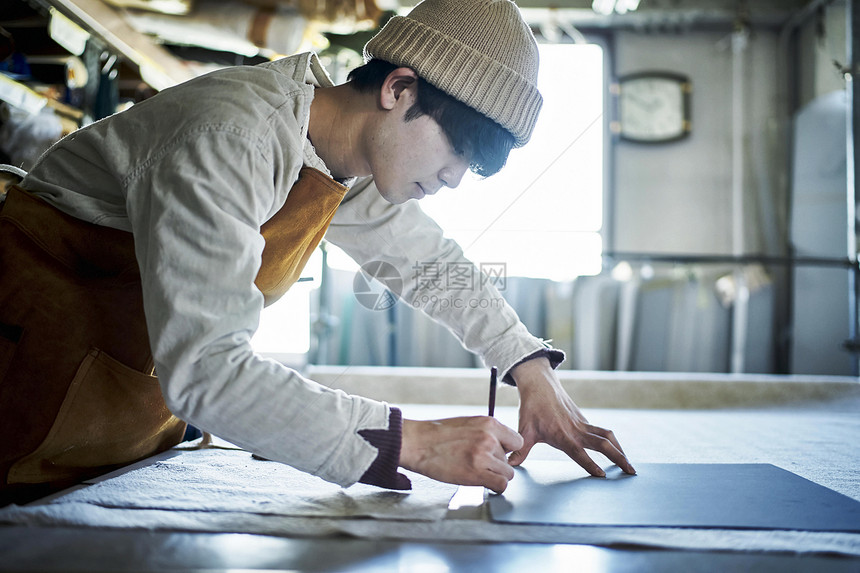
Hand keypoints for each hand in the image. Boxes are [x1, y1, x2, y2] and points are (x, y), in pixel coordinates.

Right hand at [400, 416, 523, 492]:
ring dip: (495, 476)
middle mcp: (489, 438)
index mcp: (489, 423)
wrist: (417, 443)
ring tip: (478, 474)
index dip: (507, 450)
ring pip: (507, 474)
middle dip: (497, 464)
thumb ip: (487, 433)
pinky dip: (495, 488)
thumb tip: (501, 447)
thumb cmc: (438, 435)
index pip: (516, 441)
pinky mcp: (476, 473)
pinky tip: (484, 484)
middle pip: (509, 459)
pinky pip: (501, 485)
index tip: (497, 455)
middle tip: (478, 465)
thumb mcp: (468, 424)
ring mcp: (484, 455)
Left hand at [507, 357, 635, 476]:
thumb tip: (510, 464)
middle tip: (630, 472)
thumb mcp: (524, 430)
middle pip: (603, 444)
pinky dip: (612, 441)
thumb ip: (520, 450)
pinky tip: (616, 451)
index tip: (602, 476)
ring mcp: (582, 423)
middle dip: (618, 458)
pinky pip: (602, 431)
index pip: (579, 452)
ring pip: (607, 436)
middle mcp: (576, 429)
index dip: (590, 464)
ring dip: (620, 449)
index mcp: (562, 434)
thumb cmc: (531, 408)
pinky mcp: (584, 420)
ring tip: (629, 464)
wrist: (539, 384)